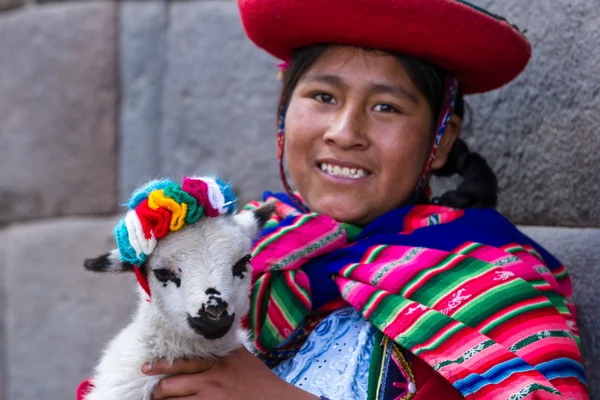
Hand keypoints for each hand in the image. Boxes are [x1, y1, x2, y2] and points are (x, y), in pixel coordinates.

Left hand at [143, 347, 318, 399]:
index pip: (182, 362)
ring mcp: (211, 398)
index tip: (147, 367)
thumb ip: (224, 347)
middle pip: (172, 384)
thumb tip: (209, 335)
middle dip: (157, 390)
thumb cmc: (260, 380)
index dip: (161, 366)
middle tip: (151, 391)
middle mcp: (211, 379)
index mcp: (217, 362)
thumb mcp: (242, 357)